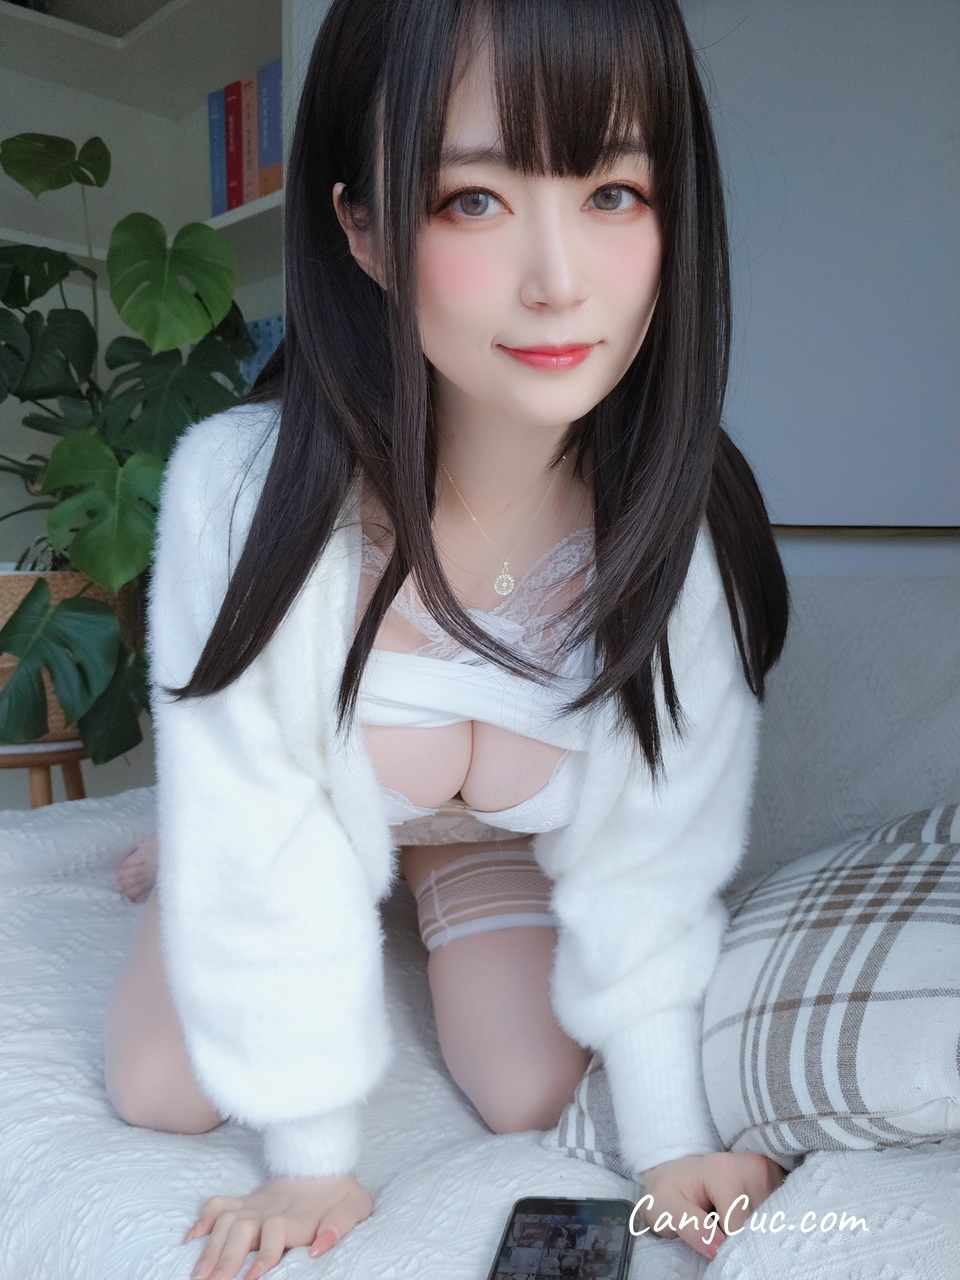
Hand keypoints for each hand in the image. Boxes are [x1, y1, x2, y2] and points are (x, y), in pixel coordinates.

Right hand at [183, 1174, 372, 1279]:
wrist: (325, 1160)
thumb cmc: (341, 1193)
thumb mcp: (355, 1206)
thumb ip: (340, 1225)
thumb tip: (319, 1248)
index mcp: (296, 1214)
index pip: (275, 1231)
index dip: (265, 1254)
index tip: (252, 1278)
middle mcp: (270, 1209)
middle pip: (242, 1230)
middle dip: (226, 1258)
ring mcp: (255, 1204)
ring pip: (225, 1221)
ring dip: (210, 1247)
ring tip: (198, 1275)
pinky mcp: (246, 1201)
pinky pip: (219, 1205)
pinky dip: (202, 1220)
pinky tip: (190, 1240)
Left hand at [637, 1151, 785, 1260]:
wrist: (678, 1173)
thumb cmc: (669, 1191)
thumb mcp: (664, 1206)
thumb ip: (689, 1225)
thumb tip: (718, 1248)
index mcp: (724, 1171)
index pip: (739, 1227)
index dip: (727, 1247)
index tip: (714, 1251)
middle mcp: (753, 1167)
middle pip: (758, 1224)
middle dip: (743, 1240)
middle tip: (720, 1239)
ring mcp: (769, 1174)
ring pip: (771, 1221)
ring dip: (754, 1233)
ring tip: (729, 1227)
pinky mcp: (778, 1182)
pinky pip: (778, 1214)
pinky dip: (764, 1225)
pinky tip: (747, 1224)